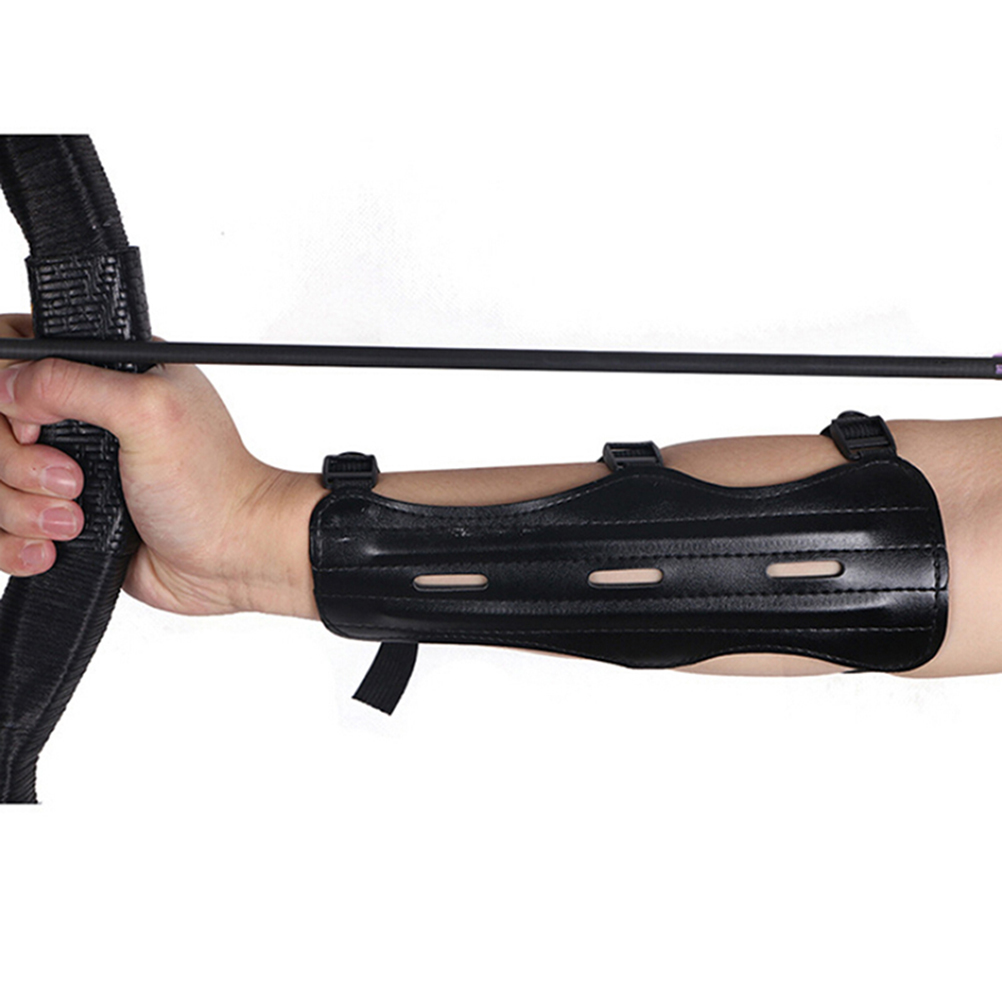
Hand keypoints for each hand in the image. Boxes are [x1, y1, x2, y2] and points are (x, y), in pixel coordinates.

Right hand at [0, 314, 324, 617]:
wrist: (229, 556)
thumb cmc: (210, 485)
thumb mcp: (148, 411)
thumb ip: (72, 382)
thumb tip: (7, 384)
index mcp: (108, 373)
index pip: (18, 355)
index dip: (8, 391)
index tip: (32, 424)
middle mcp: (83, 418)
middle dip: (18, 463)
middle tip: (71, 480)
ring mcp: (68, 469)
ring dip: (23, 507)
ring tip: (76, 519)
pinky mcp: (59, 517)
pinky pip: (1, 526)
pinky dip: (17, 541)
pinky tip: (57, 546)